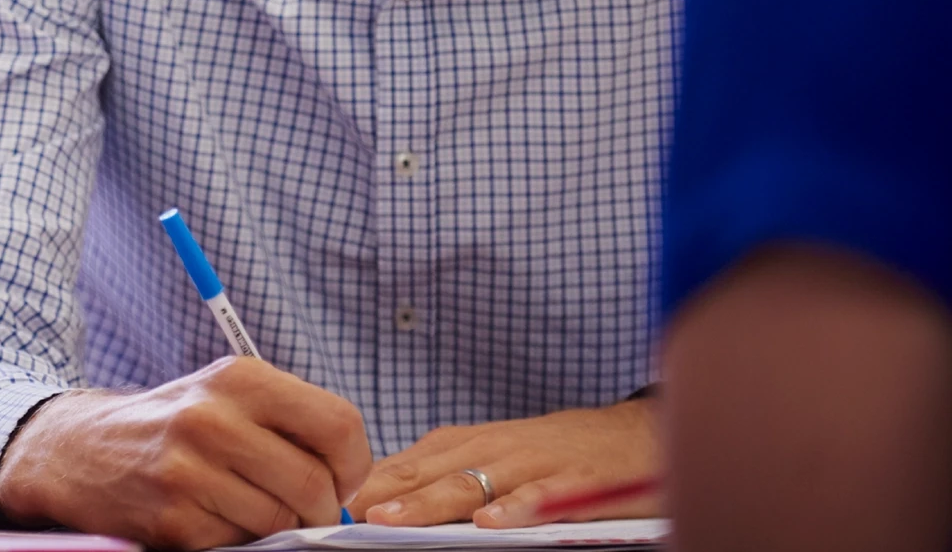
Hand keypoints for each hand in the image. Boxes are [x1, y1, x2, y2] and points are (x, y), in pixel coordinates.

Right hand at [0, 359, 370, 550]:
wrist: (79, 449)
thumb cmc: (171, 424)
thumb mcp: (224, 396)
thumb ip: (287, 422)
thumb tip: (350, 477)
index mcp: (239, 378)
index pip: (339, 424)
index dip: (354, 463)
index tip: (339, 478)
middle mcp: (213, 418)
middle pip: (314, 483)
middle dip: (320, 508)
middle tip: (303, 509)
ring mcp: (189, 470)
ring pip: (280, 520)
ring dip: (277, 526)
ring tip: (246, 507)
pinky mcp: (173, 519)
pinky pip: (238, 543)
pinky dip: (234, 538)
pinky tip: (209, 515)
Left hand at [347, 398, 659, 527]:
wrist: (634, 436)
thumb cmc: (550, 453)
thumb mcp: (488, 456)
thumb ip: (438, 474)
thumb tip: (375, 498)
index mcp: (463, 445)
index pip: (403, 465)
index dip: (364, 485)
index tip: (323, 502)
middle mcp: (490, 450)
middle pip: (427, 474)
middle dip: (382, 496)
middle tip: (340, 512)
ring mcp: (532, 466)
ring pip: (473, 484)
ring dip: (430, 503)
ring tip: (391, 521)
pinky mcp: (576, 483)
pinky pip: (542, 497)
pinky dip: (516, 509)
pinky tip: (491, 522)